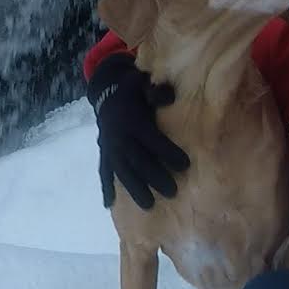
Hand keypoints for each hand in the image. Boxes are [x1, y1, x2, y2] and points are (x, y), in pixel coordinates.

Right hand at [89, 53, 189, 208]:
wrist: (105, 94)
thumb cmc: (132, 91)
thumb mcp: (142, 83)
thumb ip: (156, 91)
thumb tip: (169, 96)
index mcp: (132, 120)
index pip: (152, 139)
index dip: (168, 152)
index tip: (185, 165)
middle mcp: (120, 137)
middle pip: (139, 160)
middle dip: (155, 177)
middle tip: (172, 192)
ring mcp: (110, 148)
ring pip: (122, 171)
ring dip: (135, 189)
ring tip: (149, 205)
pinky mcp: (104, 154)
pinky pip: (103, 171)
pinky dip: (106, 187)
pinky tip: (109, 204)